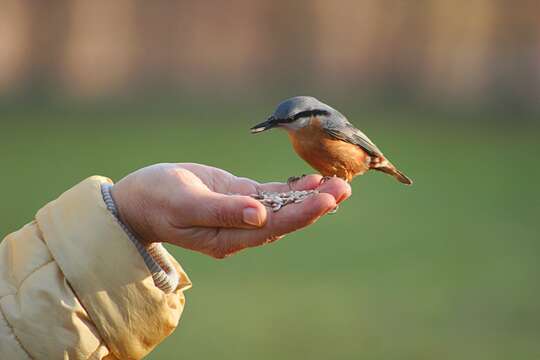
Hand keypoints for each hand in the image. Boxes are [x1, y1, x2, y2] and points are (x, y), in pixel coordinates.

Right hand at [111, 163, 350, 257]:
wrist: (139, 198)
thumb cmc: (156, 199)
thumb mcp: (185, 203)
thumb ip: (222, 210)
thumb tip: (260, 215)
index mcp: (227, 237)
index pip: (272, 226)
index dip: (301, 213)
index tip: (327, 199)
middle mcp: (239, 230)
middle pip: (285, 219)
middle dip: (315, 205)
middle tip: (345, 188)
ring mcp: (240, 215)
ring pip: (282, 208)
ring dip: (309, 196)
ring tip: (339, 183)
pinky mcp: (239, 198)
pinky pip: (270, 196)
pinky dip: (291, 189)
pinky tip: (312, 181)